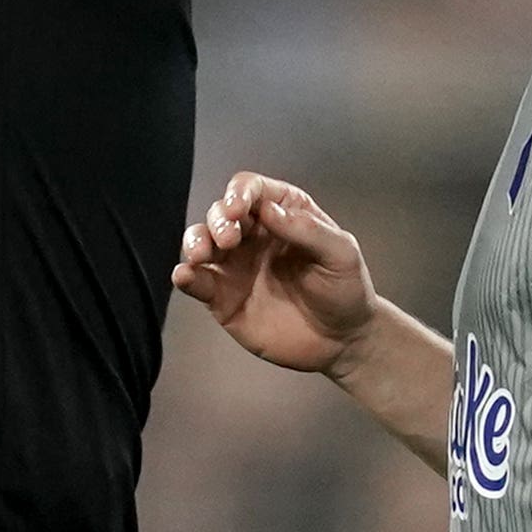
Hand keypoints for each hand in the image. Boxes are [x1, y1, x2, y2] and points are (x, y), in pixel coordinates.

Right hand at [176, 169, 377, 375]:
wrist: (342, 341)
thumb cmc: (346, 290)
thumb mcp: (340, 254)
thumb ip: (306, 230)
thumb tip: (267, 210)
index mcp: (283, 213)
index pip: (251, 190)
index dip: (240, 193)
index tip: (237, 208)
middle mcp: (253, 234)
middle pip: (220, 213)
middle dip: (218, 220)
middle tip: (229, 239)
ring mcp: (235, 266)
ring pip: (201, 242)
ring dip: (195, 242)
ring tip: (201, 255)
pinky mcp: (223, 298)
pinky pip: (198, 282)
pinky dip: (186, 276)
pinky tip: (185, 275)